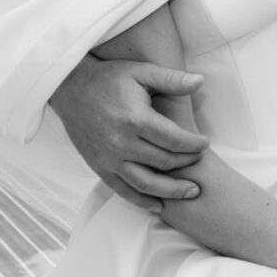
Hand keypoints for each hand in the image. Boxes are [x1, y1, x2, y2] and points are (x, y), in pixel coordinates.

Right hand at [49, 56, 209, 211]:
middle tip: (202, 162)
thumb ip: (172, 79)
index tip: (206, 144)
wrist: (70, 88)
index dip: (194, 145)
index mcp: (135, 120)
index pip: (174, 140)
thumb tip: (201, 81)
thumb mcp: (141, 71)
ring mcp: (109, 159)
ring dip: (172, 191)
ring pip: (146, 184)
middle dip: (188, 164)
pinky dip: (142, 201)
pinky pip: (123, 191)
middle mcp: (121, 143)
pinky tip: (159, 205)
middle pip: (164, 163)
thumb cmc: (109, 78)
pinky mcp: (99, 167)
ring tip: (192, 192)